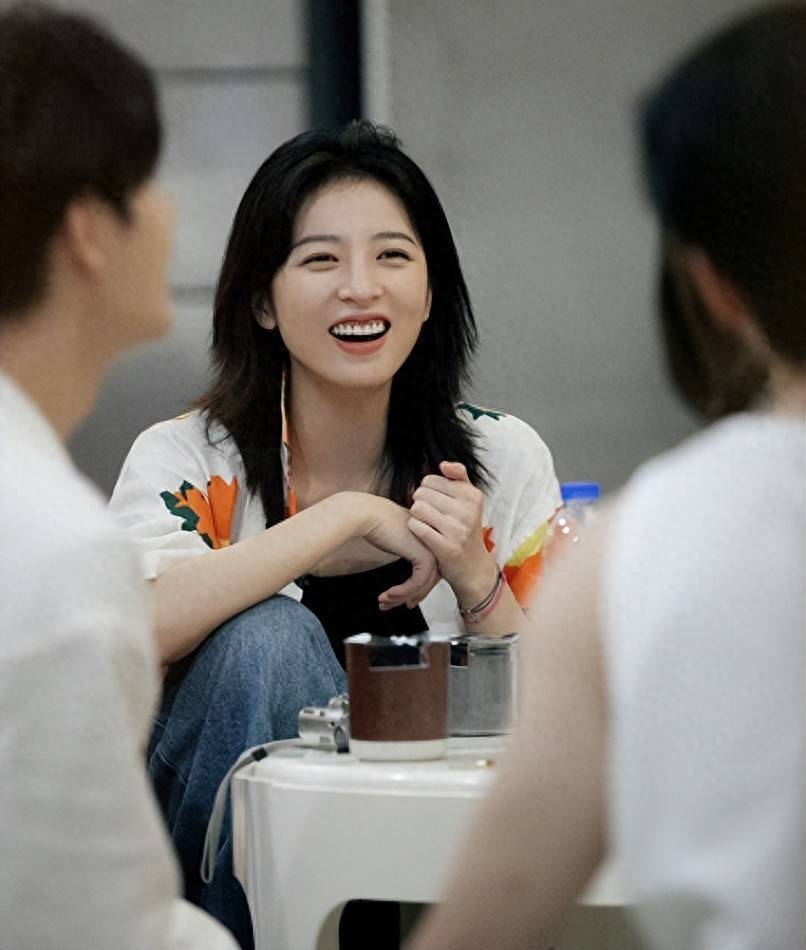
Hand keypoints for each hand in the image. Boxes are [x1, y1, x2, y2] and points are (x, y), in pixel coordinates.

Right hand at [360, 496, 440, 609]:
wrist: (367, 515)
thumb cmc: (377, 524)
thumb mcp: (397, 541)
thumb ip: (407, 553)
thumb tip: (408, 577)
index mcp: (430, 537)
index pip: (429, 571)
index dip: (416, 589)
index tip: (401, 600)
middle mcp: (434, 543)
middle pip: (428, 580)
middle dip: (410, 596)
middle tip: (391, 605)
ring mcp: (432, 549)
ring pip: (423, 584)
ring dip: (402, 596)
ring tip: (384, 602)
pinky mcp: (424, 556)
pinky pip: (417, 583)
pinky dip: (403, 592)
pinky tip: (388, 594)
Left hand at [408, 461, 497, 604]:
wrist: (473, 567)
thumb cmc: (466, 529)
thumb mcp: (470, 501)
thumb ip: (459, 477)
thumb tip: (442, 464)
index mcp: (473, 496)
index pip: (431, 479)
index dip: (426, 490)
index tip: (433, 501)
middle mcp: (467, 511)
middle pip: (422, 493)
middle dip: (419, 502)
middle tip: (426, 514)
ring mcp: (457, 530)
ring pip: (417, 508)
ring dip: (414, 515)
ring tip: (423, 521)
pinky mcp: (445, 547)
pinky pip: (416, 527)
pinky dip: (414, 528)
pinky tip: (420, 532)